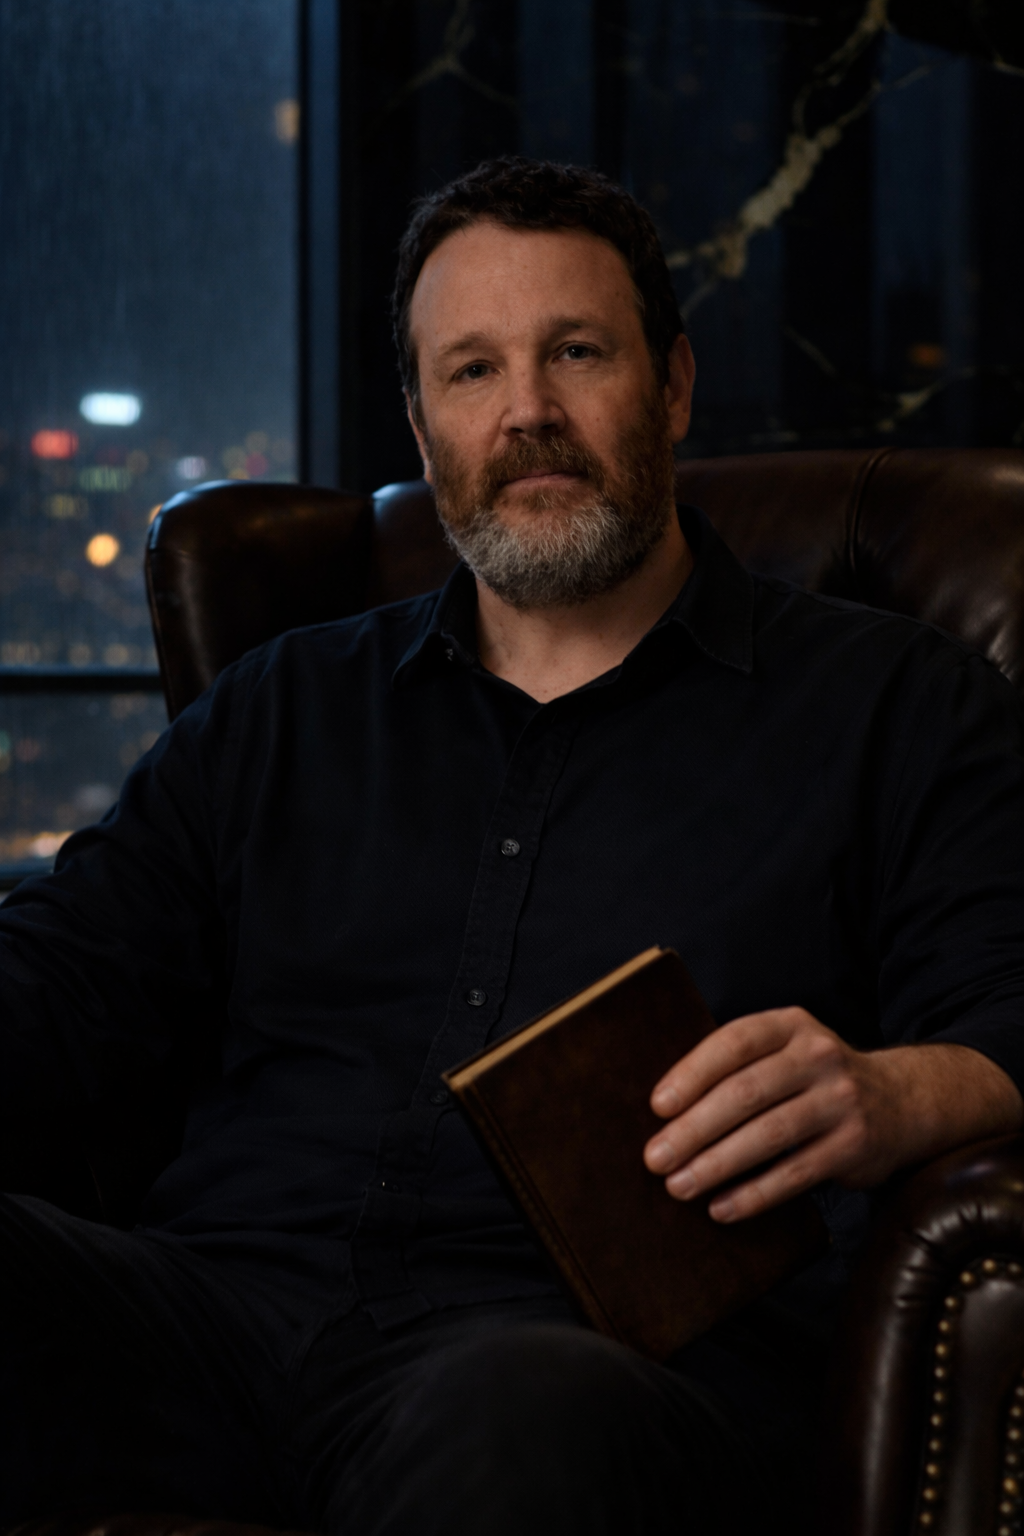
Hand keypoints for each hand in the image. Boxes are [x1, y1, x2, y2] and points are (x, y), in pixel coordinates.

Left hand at [643, 1007, 1022, 1223]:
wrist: (902, 1101)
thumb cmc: (814, 1080)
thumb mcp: (785, 1052)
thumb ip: (739, 1067)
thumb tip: (664, 1111)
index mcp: (790, 1026)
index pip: (734, 1042)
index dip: (692, 1073)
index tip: (656, 1106)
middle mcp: (819, 1056)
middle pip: (746, 1092)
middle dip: (694, 1128)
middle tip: (655, 1158)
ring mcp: (841, 1100)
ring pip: (769, 1135)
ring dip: (717, 1164)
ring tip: (678, 1187)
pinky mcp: (855, 1145)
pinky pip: (796, 1174)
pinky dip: (755, 1194)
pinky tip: (722, 1208)